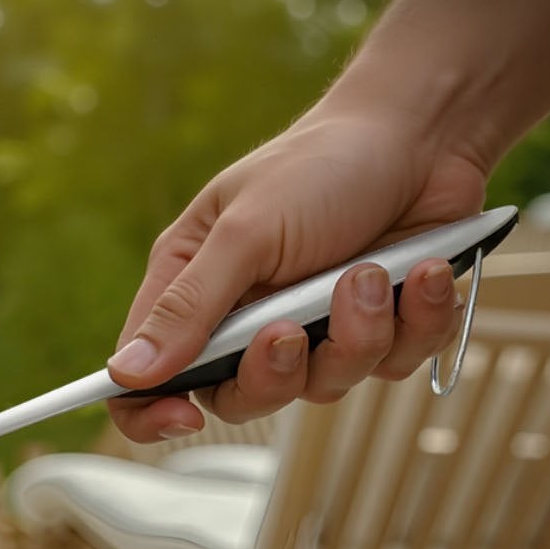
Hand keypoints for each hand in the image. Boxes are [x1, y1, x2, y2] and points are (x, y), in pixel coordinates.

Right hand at [106, 103, 487, 443]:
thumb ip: (188, 307)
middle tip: (294, 327)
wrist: (424, 133)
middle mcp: (248, 318)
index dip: (153, 410)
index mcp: (195, 287)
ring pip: (324, 387)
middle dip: (276, 373)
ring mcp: (316, 328)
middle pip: (239, 398)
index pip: (145, 377)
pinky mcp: (377, 329)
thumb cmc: (321, 164)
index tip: (186, 415)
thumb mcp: (245, 232)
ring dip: (358, 333)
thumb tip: (125, 373)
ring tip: (374, 272)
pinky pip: (391, 364)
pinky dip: (413, 320)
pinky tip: (421, 273)